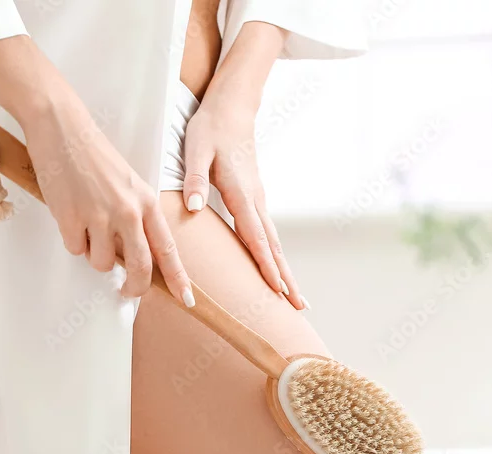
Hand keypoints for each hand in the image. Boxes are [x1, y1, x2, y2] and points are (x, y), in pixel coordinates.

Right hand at [23, 91, 193, 303]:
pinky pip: (75, 248)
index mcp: (147, 202)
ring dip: (93, 254)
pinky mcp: (71, 218)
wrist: (62, 129)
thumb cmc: (95, 157)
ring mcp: (99, 216)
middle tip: (126, 292)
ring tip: (87, 226)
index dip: (178, 278)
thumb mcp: (129, 185)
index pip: (168, 249)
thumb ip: (136, 218)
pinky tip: (70, 214)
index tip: (186, 300)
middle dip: (134, 287)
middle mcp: (128, 212)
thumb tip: (132, 257)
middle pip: (139, 267)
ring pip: (101, 263)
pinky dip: (72, 239)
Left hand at [182, 89, 308, 310]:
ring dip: (284, 271)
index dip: (265, 264)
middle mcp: (255, 201)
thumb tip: (192, 206)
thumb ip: (194, 178)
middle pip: (273, 247)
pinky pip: (268, 235)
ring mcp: (259, 201)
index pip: (255, 236)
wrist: (231, 108)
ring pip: (274, 243)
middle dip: (286, 279)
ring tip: (294, 298)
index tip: (276, 289)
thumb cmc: (210, 129)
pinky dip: (275, 256)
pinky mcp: (255, 199)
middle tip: (298, 307)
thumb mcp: (195, 149)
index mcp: (241, 192)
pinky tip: (276, 269)